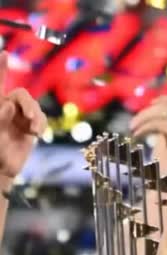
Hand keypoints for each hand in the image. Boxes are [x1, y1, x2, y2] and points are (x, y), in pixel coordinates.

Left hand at [0, 52, 47, 180]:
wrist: (4, 167)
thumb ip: (0, 117)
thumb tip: (10, 105)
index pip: (1, 83)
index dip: (2, 68)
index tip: (5, 53)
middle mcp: (10, 106)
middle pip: (22, 95)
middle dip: (27, 105)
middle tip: (29, 118)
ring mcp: (21, 116)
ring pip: (34, 106)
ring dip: (35, 116)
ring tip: (33, 130)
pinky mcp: (32, 126)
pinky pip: (41, 119)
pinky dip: (41, 125)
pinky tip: (37, 134)